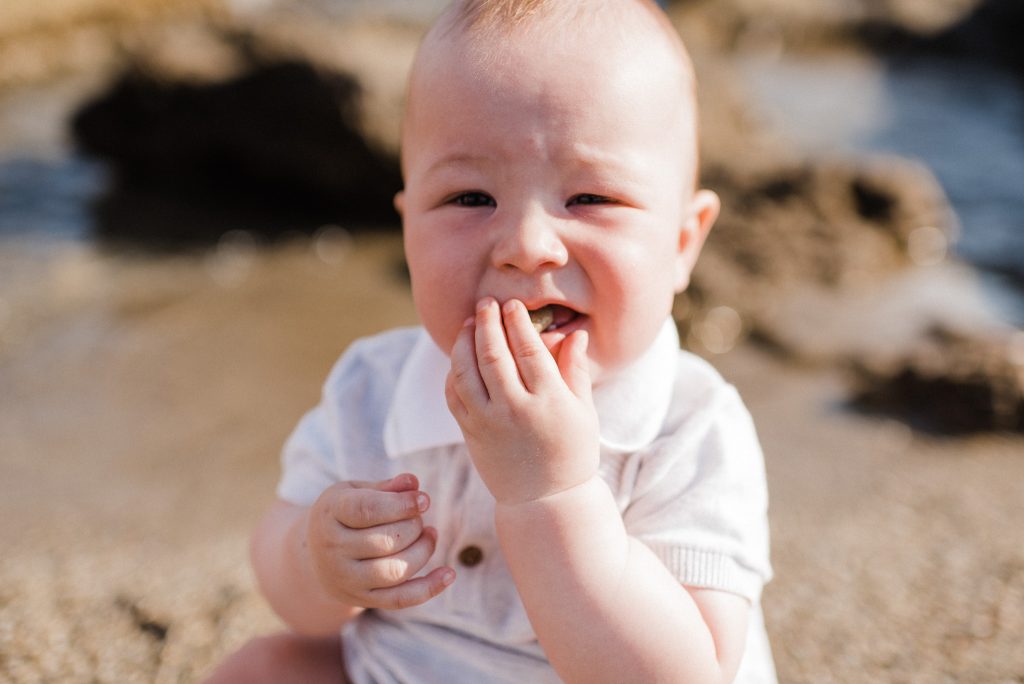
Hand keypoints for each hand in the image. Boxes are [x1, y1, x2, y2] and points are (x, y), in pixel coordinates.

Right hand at [305, 473, 454, 609]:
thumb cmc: (343, 514)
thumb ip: (386, 487)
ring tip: (429, 535)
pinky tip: (449, 574)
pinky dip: (428, 588)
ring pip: (394, 571)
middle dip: (414, 526)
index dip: (400, 505)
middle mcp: (333, 549)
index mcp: (330, 513)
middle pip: (385, 541)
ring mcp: (346, 578)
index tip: (425, 500)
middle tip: (419, 517)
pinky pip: (400, 599)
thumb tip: (413, 483)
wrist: (315, 556)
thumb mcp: (357, 492)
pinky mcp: (362, 599)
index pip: (366, 510)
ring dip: (422, 551)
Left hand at [445, 297, 599, 504]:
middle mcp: (516, 410)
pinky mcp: (470, 433)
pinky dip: (453, 372)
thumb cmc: (571, 452)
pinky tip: (460, 357)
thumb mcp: (584, 412)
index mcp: (549, 402)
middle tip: (485, 303)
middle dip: (487, 322)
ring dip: (464, 342)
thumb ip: (576, 371)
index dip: (517, 322)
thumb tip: (574, 333)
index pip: (528, 350)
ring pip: (466, 371)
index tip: (512, 304)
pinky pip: (455, 395)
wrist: (545, 501)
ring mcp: (489, 423)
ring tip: (469, 323)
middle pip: (493, 354)